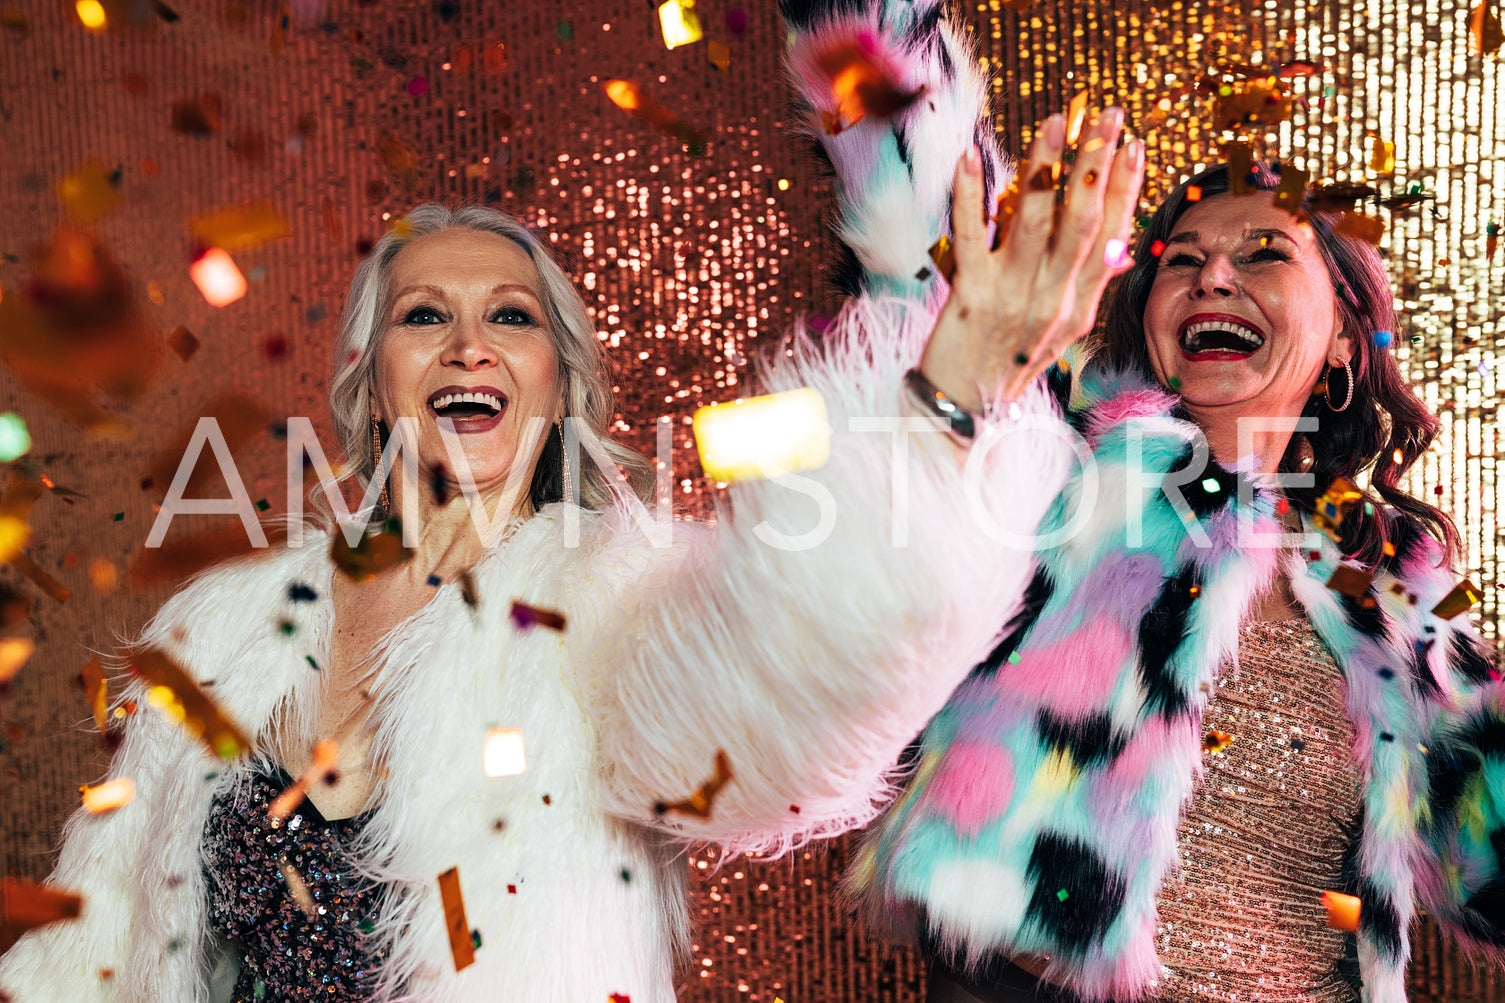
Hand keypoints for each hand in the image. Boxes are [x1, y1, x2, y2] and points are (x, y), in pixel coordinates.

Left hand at [919, 108, 1144, 409]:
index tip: (1136, 145)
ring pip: (1035, 221)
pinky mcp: (971, 296)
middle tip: (1108, 116)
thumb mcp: (1060, 329)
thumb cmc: (1009, 360)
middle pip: (1084, 221)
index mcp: (1080, 306)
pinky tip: (969, 156)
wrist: (963, 406)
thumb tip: (1114, 245)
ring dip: (1046, 166)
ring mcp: (1013, 297)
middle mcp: (1053, 300)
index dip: (1126, 190)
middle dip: (1099, 164)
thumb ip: (1084, 285)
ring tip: (1055, 122)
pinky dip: (969, 194)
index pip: (1112, 238)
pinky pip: (971, 235)